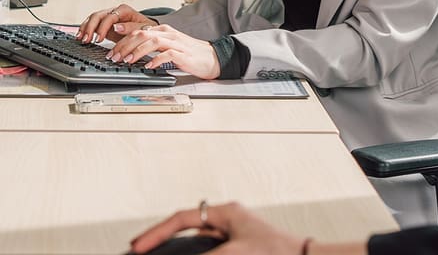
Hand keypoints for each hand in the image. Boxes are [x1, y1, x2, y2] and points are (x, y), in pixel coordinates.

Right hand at [76, 3, 149, 43]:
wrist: (145, 31)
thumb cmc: (146, 29)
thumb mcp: (143, 28)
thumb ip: (131, 27)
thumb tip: (116, 27)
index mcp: (124, 10)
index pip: (110, 17)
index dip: (103, 28)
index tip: (99, 39)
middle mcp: (115, 11)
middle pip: (98, 15)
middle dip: (90, 27)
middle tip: (86, 39)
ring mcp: (108, 16)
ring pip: (93, 18)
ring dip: (85, 28)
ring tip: (81, 39)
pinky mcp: (104, 23)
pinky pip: (91, 23)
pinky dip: (85, 29)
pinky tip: (80, 36)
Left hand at [104, 23, 221, 78]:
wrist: (211, 58)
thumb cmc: (189, 54)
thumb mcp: (168, 46)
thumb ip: (152, 46)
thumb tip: (130, 52)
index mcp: (163, 31)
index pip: (138, 30)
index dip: (122, 39)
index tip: (110, 49)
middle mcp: (168, 33)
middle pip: (141, 33)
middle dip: (124, 45)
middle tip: (113, 56)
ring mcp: (176, 42)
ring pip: (151, 41)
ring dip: (136, 51)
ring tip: (126, 60)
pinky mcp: (183, 54)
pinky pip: (166, 54)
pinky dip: (154, 59)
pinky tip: (147, 66)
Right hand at [130, 201, 304, 254]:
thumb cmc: (276, 251)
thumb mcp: (235, 254)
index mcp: (226, 212)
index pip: (182, 219)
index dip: (157, 233)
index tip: (138, 247)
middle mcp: (226, 220)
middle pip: (184, 227)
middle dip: (160, 239)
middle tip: (136, 249)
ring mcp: (229, 235)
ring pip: (192, 241)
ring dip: (174, 248)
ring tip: (152, 253)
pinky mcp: (233, 249)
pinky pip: (204, 250)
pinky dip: (190, 253)